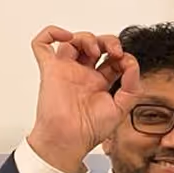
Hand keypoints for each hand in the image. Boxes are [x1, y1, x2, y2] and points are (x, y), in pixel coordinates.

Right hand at [26, 26, 140, 172]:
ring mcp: (66, 70)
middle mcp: (83, 74)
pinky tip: (65, 36)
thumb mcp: (121, 109)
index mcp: (100, 83)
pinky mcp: (50, 69)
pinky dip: (50, 33)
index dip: (122, 56)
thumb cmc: (90, 130)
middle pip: (94, 46)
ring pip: (72, 41)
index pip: (113, 59)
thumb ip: (131, 87)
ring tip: (95, 50)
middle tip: (114, 51)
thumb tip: (132, 64)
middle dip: (107, 41)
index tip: (127, 63)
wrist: (69, 139)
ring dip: (86, 37)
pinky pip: (41, 44)